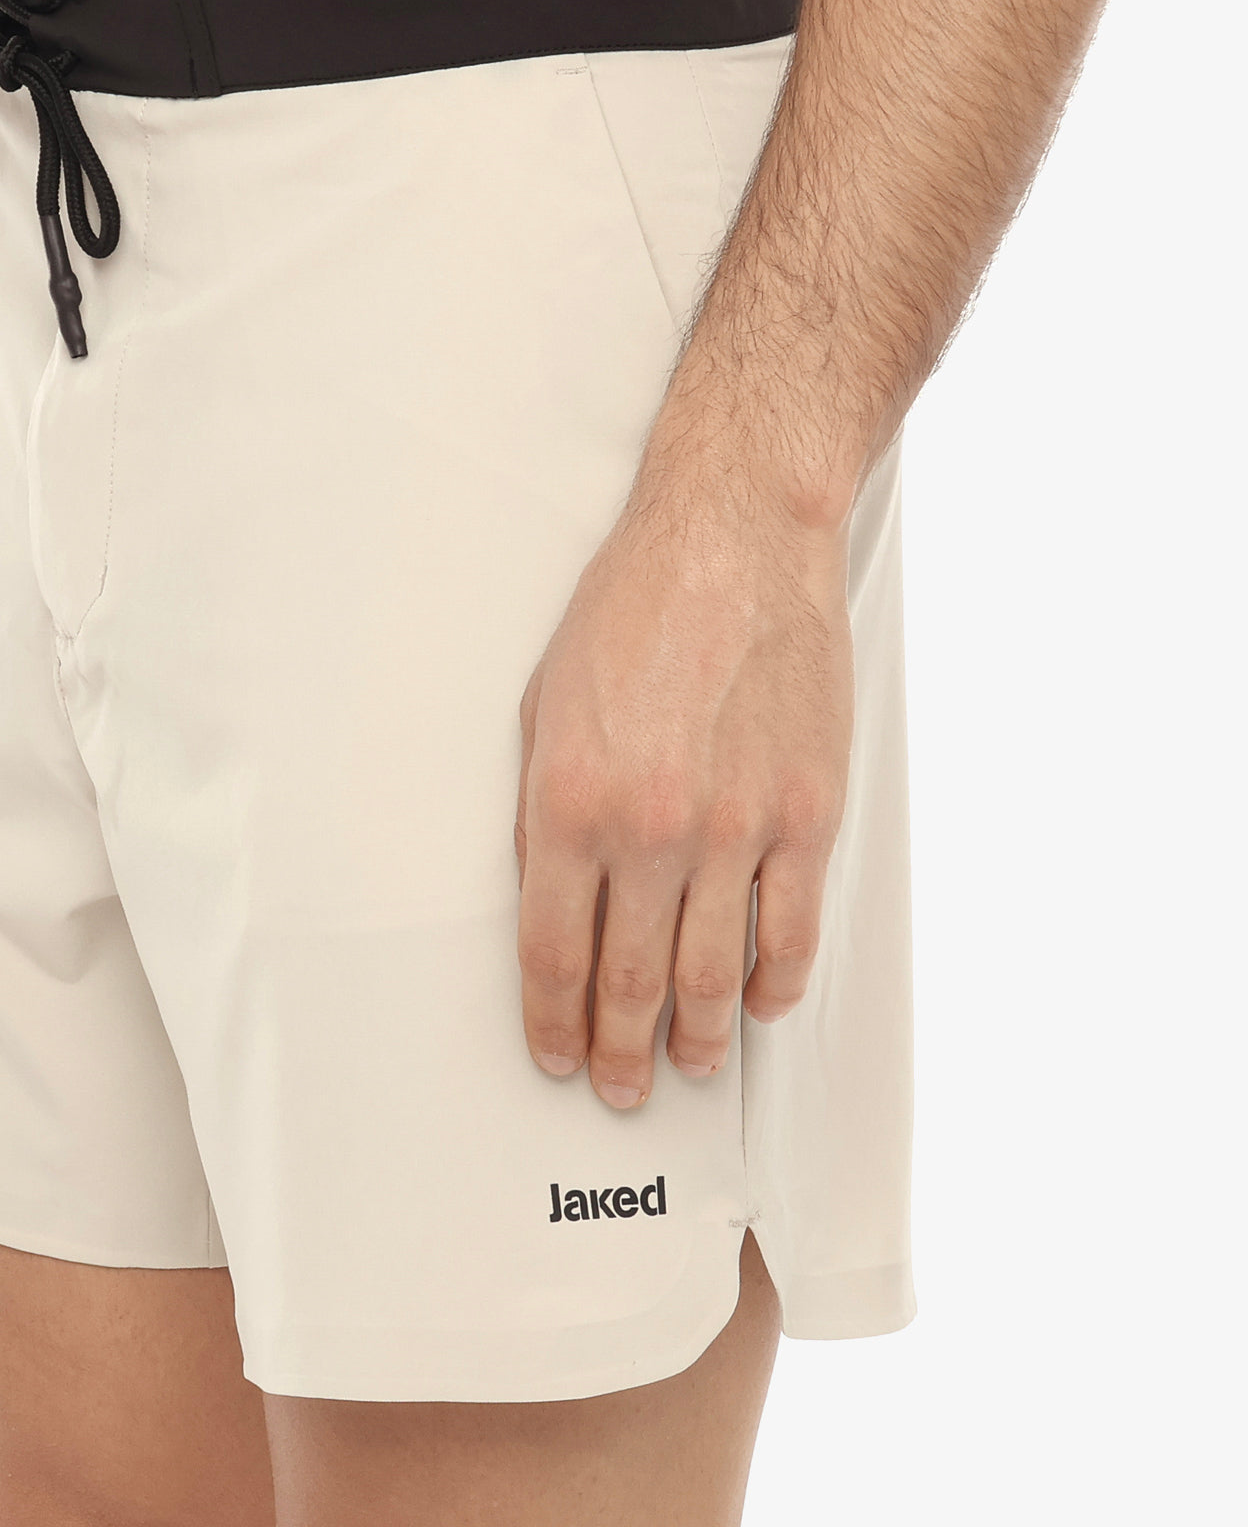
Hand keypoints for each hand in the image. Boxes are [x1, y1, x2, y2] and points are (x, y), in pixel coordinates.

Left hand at [514, 425, 854, 1110]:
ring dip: (694, 1039)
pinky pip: (792, 930)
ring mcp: (738, 829)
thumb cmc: (633, 610)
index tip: (554, 1056)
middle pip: (628, 982)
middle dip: (617, 1052)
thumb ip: (542, 812)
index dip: (550, 1022)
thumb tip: (550, 899)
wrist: (735, 536)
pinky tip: (756, 1005)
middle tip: (618, 1089)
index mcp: (571, 804)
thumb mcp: (544, 706)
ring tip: (684, 1069)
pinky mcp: (807, 813)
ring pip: (711, 974)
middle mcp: (651, 832)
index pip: (550, 954)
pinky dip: (773, 983)